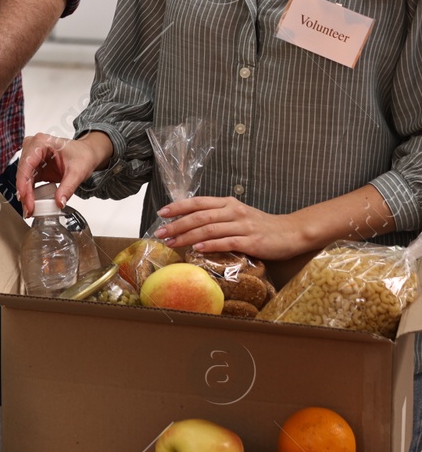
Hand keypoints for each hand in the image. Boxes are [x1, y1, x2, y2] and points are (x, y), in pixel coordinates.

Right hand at [16, 133, 108, 215]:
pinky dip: (30, 193)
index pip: (27, 164)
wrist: (87, 154)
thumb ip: (68, 188)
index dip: (24, 183)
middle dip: (25, 192)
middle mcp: (33, 147)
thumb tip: (59, 202)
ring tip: (30, 209)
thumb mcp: (78, 172)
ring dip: (26, 194)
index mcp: (41, 143)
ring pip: (23, 179)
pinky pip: (28, 181)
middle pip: (23, 173)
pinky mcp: (34, 167)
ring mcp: (32, 157)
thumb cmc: (82, 155)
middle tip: (29, 209)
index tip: (25, 199)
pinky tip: (32, 203)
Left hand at [154, 197, 309, 259]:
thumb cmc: (260, 226)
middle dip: (177, 224)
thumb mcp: (237, 215)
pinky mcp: (251, 242)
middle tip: (160, 232)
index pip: (198, 202)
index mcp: (229, 203)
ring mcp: (243, 226)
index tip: (161, 213)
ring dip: (187, 236)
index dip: (178, 207)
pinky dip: (210, 245)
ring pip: (210, 229)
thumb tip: (188, 222)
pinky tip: (196, 249)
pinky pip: (227, 242)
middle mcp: (234, 212)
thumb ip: (217, 217)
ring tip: (171, 243)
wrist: (292, 233)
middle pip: (200, 216)